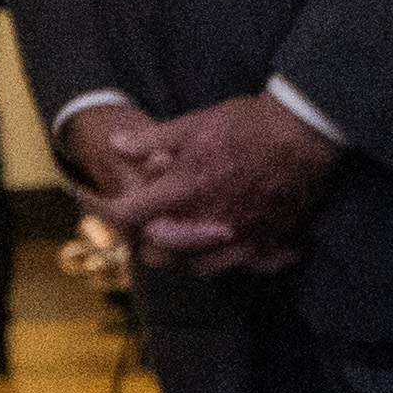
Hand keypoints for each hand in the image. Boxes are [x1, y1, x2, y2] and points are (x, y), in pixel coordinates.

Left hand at [81, 86, 341, 284]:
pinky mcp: (270, 243)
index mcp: (183, 193)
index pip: (128, 214)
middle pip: (161, 253)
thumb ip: (150, 142)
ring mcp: (240, 238)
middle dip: (150, 237)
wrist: (304, 133)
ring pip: (200, 267)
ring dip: (189, 254)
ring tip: (192, 233)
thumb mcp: (192, 124)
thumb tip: (116, 147)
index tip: (88, 197)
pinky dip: (235, 258)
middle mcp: (207, 224)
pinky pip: (245, 267)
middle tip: (151, 219)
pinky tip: (235, 242)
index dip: (100, 207)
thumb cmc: (246, 125)